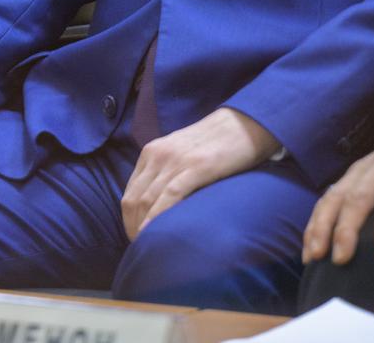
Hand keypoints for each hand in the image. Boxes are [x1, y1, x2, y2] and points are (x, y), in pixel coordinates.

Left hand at [121, 107, 279, 239]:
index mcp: (151, 153)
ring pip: (148, 199)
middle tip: (141, 250)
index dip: (129, 220)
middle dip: (133, 228)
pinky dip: (160, 216)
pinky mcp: (196, 166)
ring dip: (145, 227)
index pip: (129, 193)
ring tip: (150, 248)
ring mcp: (175, 160)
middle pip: (134, 200)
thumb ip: (167, 173)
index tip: (136, 238)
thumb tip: (159, 205)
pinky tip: (159, 233)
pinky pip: (171, 195)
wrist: (243, 123)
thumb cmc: (215, 144)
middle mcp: (157, 155)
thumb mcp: (181, 155)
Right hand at [302, 113, 373, 265]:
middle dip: (346, 228)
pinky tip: (311, 240)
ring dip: (322, 222)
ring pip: (336, 193)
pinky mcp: (354, 171)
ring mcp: (364, 164)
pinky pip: (330, 192)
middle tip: (341, 259)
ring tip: (315, 253)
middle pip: (357, 195)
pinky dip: (318, 216)